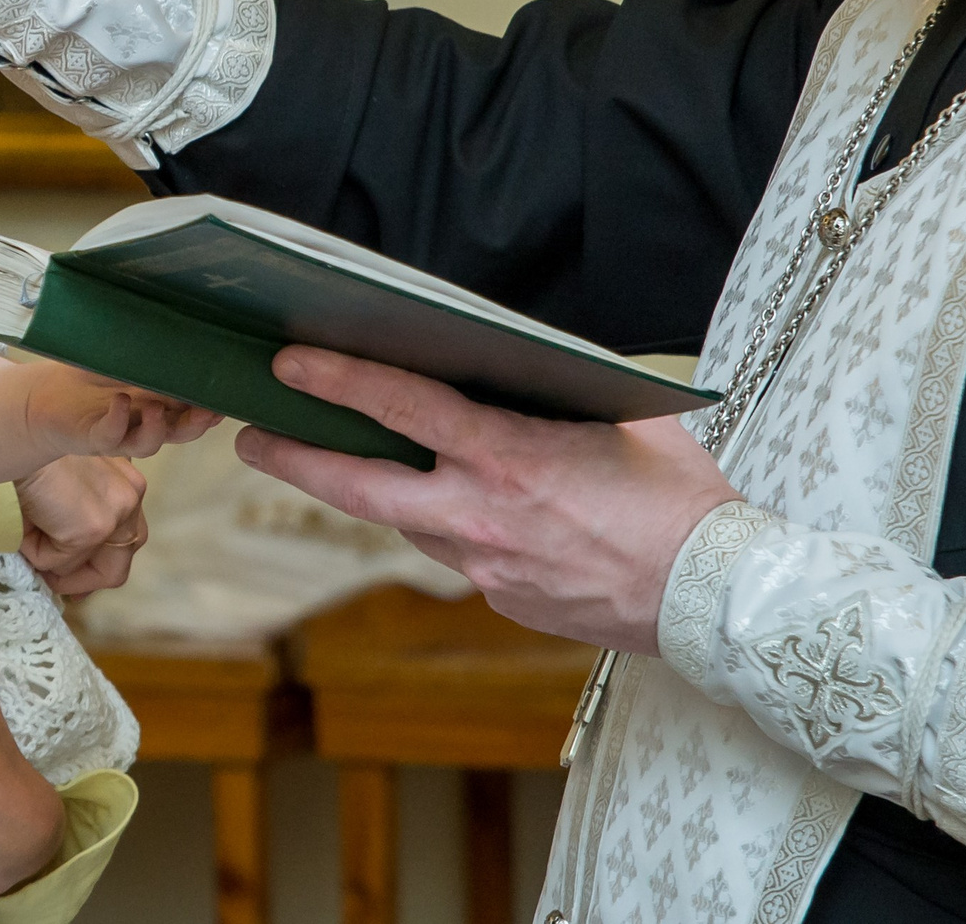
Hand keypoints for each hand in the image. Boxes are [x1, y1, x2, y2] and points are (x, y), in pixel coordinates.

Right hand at [11, 455, 147, 595]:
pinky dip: (35, 552)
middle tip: (47, 579)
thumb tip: (62, 573)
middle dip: (82, 579)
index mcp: (127, 482)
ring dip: (59, 568)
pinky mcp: (93, 526)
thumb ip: (74, 520)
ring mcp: (117, 511)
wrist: (14, 432)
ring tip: (30, 547)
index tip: (65, 575)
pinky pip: (59, 562)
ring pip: (96, 571)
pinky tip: (23, 522)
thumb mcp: (63, 488)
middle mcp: (132, 494)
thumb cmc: (30, 456)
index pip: (125, 541)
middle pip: (120, 564)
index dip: (94, 565)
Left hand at [28, 366, 219, 459]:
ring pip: (148, 444)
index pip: (193, 411)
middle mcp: (145, 424)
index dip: (211, 408)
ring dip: (156, 429)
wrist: (48, 397)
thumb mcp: (126, 358)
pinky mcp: (92, 438)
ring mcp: (121, 434)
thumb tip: (182, 323)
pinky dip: (117, 421)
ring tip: (156, 409)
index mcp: (160, 405)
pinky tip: (119, 402)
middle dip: (196, 424)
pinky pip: (109, 437)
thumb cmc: (92, 375)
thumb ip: (151, 352)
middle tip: (209, 412)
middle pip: (180, 432)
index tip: (229, 398)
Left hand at [234, 346, 739, 653]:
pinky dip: (454, 526)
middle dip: (298, 459)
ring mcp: (487, 567)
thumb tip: (513, 370)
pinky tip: (474, 511)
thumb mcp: (618, 419)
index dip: (339, 380)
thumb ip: (553, 396)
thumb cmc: (678, 499)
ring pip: (409, 523)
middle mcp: (481, 516)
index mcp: (507, 457)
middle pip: (361, 489)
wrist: (713, 597)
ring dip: (377, 492)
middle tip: (252, 438)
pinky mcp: (504, 602)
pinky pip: (461, 554)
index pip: (402, 408)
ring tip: (346, 463)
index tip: (290, 363)